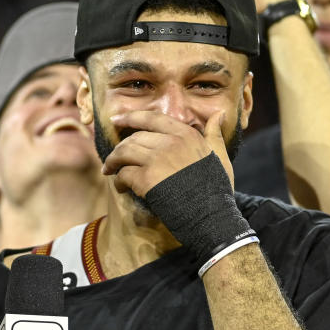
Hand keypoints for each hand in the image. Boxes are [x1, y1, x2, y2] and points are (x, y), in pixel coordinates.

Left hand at [103, 110, 232, 196]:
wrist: (212, 217)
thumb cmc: (217, 189)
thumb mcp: (219, 156)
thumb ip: (214, 134)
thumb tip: (219, 113)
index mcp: (186, 134)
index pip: (152, 118)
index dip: (130, 117)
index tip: (116, 120)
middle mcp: (171, 141)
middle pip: (134, 137)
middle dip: (120, 147)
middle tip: (113, 159)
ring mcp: (157, 159)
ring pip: (124, 152)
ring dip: (113, 162)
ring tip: (110, 170)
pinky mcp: (147, 179)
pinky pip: (123, 174)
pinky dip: (119, 181)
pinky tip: (121, 188)